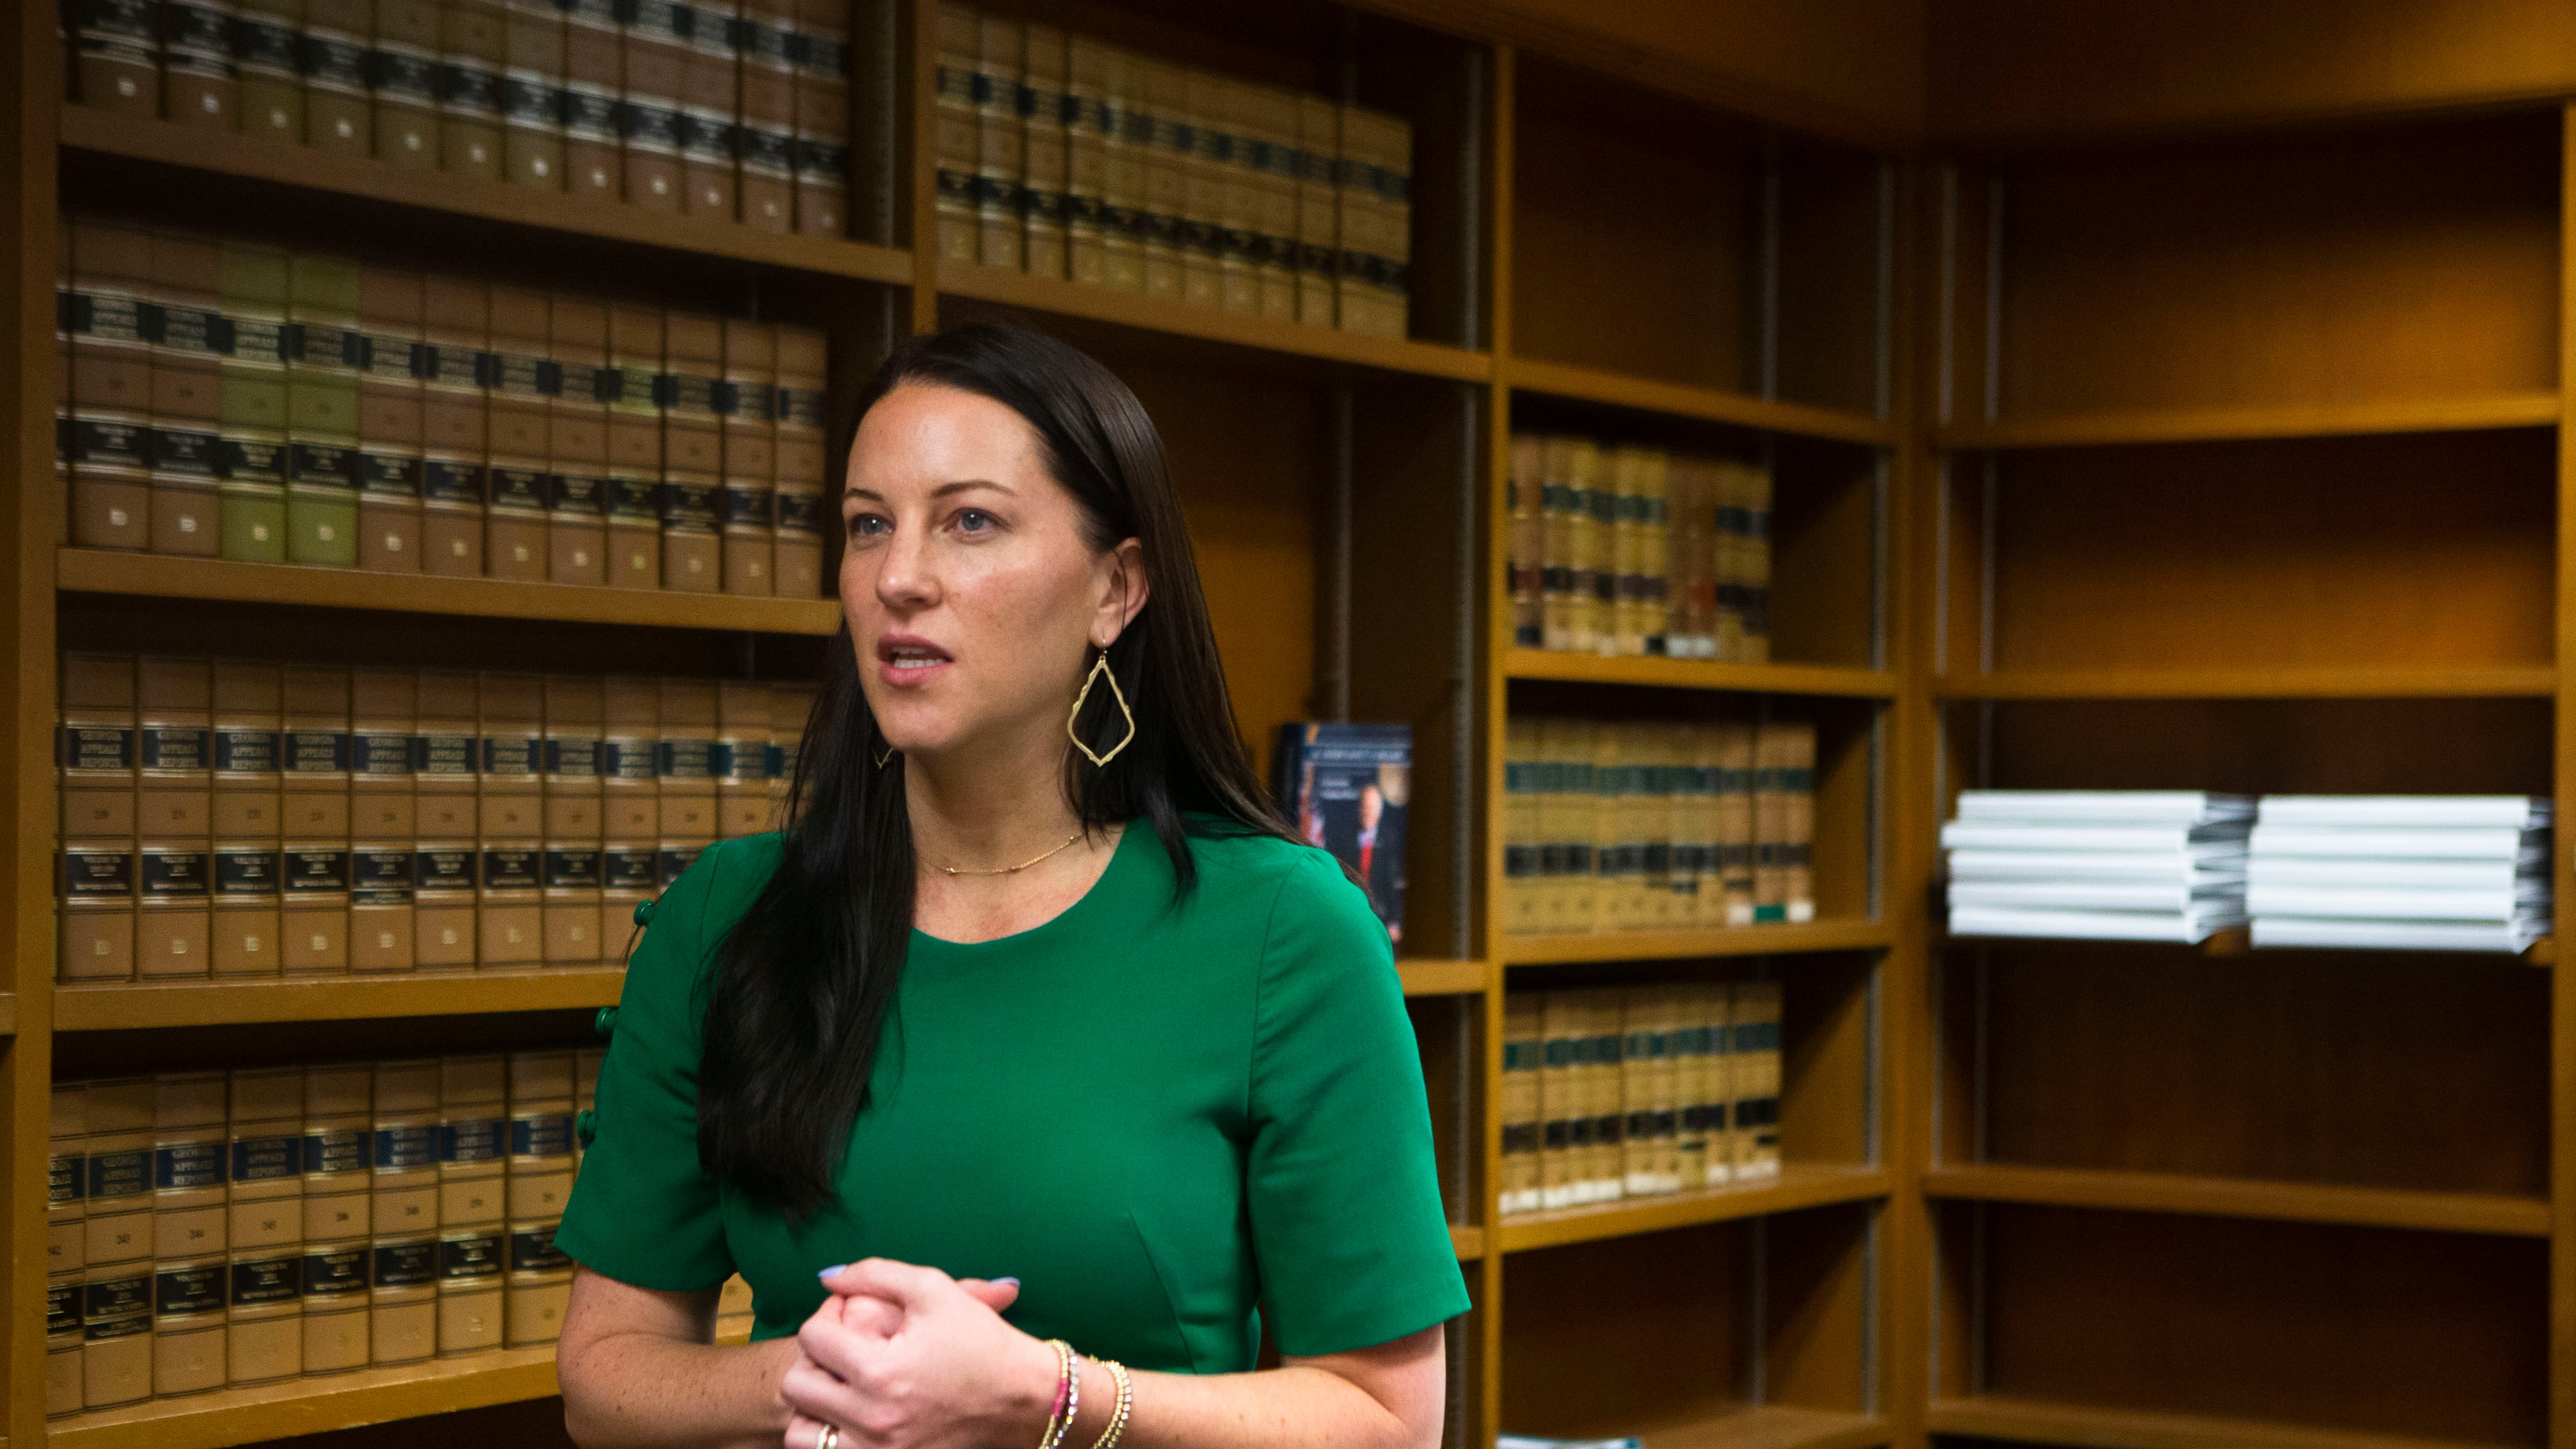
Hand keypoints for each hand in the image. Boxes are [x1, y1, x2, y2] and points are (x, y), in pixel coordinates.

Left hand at [780, 1260, 1056, 1448]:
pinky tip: (852, 1416)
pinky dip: (831, 1437)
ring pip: (801, 1435)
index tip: (848, 1314)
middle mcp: (873, 1419)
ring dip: (813, 1408)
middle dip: (814, 1360)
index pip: (811, 1337)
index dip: (827, 1315)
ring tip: (840, 1389)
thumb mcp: (934, 1290)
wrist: (1024, 1398)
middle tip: (841, 1351)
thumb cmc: (982, 1341)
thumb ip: (875, 1274)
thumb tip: (827, 1278)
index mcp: (881, 1371)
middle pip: (796, 1387)